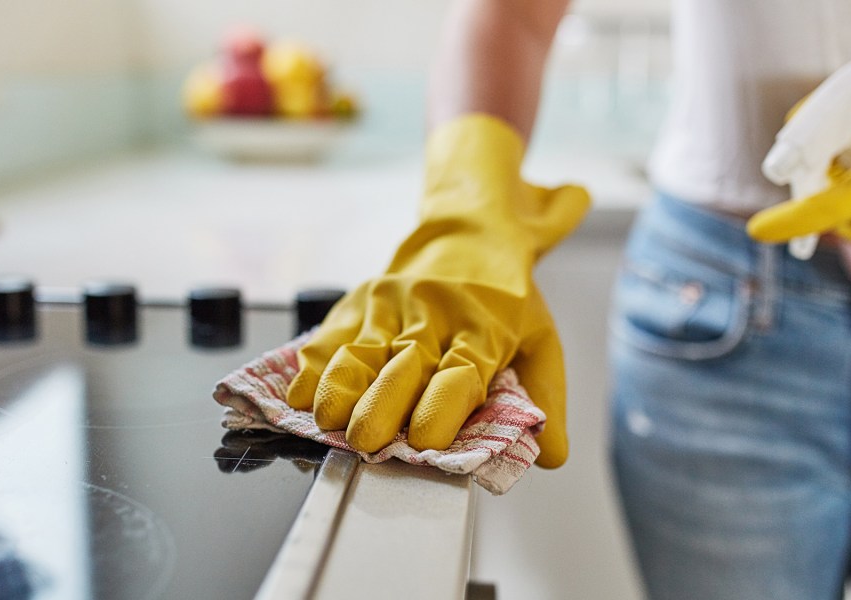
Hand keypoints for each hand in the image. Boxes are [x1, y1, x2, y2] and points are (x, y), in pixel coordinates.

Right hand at [285, 115, 589, 466]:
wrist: (469, 230)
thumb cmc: (504, 298)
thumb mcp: (540, 338)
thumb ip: (544, 397)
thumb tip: (551, 457)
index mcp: (482, 329)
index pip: (461, 371)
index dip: (442, 406)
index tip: (426, 438)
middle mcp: (434, 315)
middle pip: (404, 364)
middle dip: (382, 405)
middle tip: (367, 441)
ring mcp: (392, 306)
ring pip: (361, 350)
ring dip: (341, 386)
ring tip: (327, 420)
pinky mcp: (361, 302)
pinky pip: (331, 336)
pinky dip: (312, 366)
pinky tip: (299, 394)